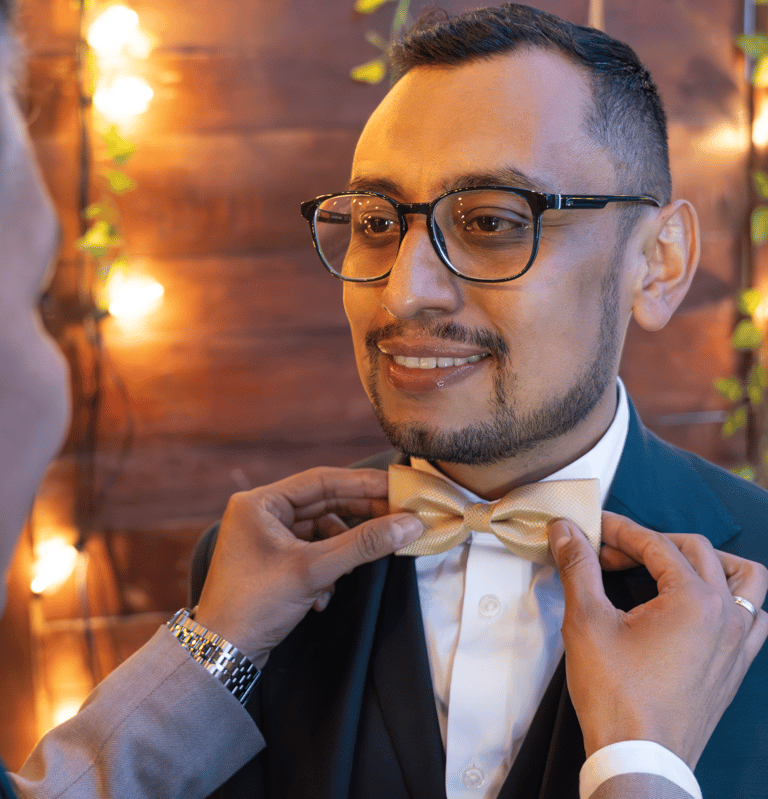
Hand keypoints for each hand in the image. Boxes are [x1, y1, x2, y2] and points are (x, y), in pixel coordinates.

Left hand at [195, 467, 422, 665]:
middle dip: (359, 518)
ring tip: (349, 572)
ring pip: (322, 531)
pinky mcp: (275, 562)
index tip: (398, 487)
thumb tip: (409, 524)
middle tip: (399, 519)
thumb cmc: (255, 605)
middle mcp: (262, 514)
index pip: (322, 481)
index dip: (363, 483)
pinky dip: (325, 570)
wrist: (221, 655)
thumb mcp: (313, 570)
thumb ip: (364, 544)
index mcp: (260, 502)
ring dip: (341, 552)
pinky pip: (313, 552)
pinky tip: (323, 595)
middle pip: (324, 504)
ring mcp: (267, 538)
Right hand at [547, 511, 767, 767]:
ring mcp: (738, 642)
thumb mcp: (586, 621)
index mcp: (694, 599)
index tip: (593, 529)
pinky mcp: (736, 666)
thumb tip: (566, 531)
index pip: (656, 543)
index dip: (619, 530)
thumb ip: (578, 567)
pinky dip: (730, 598)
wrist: (640, 759)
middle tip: (611, 554)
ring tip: (669, 567)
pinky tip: (699, 607)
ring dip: (707, 562)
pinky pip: (754, 616)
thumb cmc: (616, 695)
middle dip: (650, 542)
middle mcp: (727, 614)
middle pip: (695, 550)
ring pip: (744, 578)